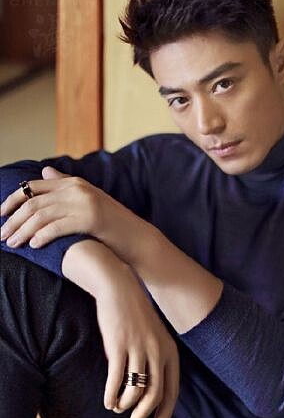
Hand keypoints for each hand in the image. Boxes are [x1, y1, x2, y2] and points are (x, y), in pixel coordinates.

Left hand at [0, 167, 140, 262]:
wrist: (136, 239)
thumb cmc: (110, 225)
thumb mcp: (88, 200)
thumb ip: (66, 187)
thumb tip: (45, 171)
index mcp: (74, 183)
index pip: (33, 187)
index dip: (11, 201)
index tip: (0, 215)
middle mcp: (77, 189)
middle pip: (33, 202)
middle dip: (13, 220)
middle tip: (1, 235)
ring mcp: (84, 202)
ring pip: (41, 215)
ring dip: (22, 231)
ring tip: (13, 244)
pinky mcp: (90, 219)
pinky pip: (57, 226)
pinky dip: (42, 236)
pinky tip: (34, 246)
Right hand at [96, 263, 179, 417]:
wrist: (120, 288)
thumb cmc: (135, 314)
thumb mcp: (154, 336)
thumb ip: (156, 358)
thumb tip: (151, 389)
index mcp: (170, 351)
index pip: (172, 389)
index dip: (165, 412)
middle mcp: (158, 351)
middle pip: (155, 394)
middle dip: (144, 414)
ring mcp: (139, 349)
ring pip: (136, 390)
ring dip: (126, 405)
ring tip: (117, 408)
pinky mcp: (119, 346)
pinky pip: (116, 379)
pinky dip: (111, 395)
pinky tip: (107, 401)